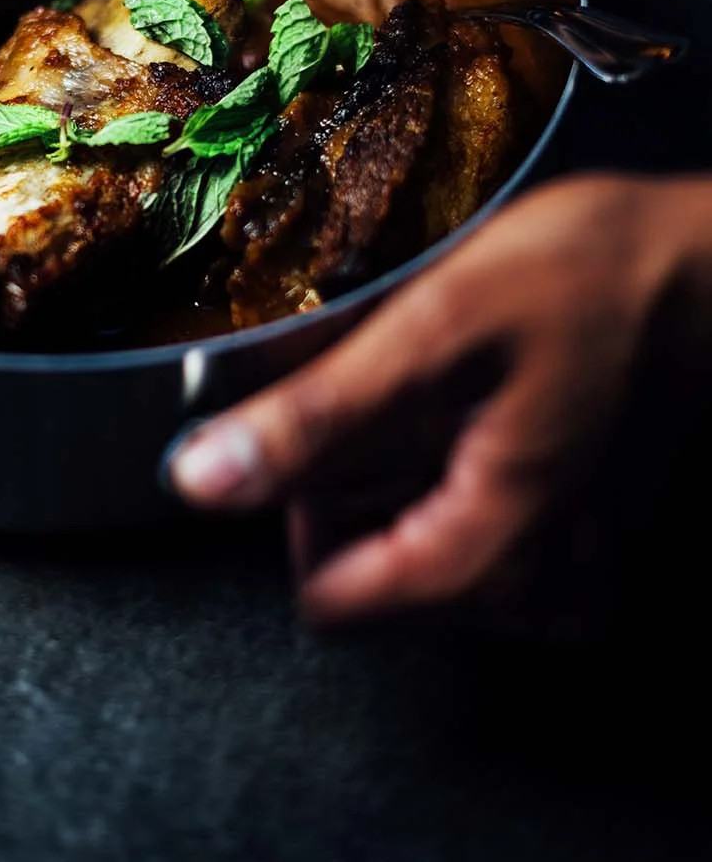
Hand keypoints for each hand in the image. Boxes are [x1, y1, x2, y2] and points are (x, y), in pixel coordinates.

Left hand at [171, 176, 711, 623]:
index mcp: (485, 555)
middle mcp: (532, 589)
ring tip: (445, 387)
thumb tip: (200, 482)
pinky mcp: (583, 532)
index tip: (335, 426)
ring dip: (405, 474)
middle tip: (400, 383)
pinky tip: (479, 412)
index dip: (302, 506)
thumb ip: (316, 418)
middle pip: (373, 576)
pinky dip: (456, 475)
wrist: (706, 260)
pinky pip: (481, 534)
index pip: (330, 601)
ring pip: (421, 551)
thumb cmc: (592, 277)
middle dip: (355, 483)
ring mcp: (566, 567)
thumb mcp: (432, 328)